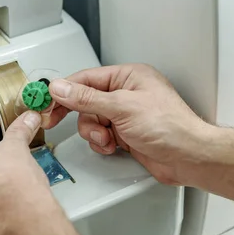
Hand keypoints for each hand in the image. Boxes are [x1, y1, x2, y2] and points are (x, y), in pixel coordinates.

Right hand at [45, 64, 210, 184]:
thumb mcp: (121, 107)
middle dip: (81, 115)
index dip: (64, 90)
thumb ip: (87, 98)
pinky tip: (113, 146)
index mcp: (129, 77)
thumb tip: (62, 88)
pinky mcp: (127, 134)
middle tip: (54, 120)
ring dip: (94, 133)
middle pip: (86, 100)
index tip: (45, 100)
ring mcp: (127, 115)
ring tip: (107, 139)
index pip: (87, 79)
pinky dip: (102, 143)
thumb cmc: (169, 127)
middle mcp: (127, 94)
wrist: (188, 157)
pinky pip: (102, 135)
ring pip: (92, 121)